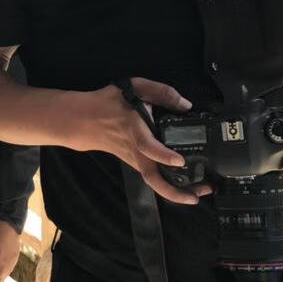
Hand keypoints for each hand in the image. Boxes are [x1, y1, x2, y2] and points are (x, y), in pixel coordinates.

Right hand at [70, 79, 207, 204]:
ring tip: (198, 194)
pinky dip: (169, 187)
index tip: (180, 160)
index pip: (148, 146)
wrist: (84, 120)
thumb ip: (161, 92)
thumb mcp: (134, 86)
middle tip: (197, 195)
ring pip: (154, 183)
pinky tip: (186, 187)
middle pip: (153, 178)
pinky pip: (153, 179)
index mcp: (134, 130)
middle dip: (174, 191)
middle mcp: (135, 151)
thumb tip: (186, 105)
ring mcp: (135, 161)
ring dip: (175, 193)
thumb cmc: (108, 103)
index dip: (163, 155)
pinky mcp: (136, 164)